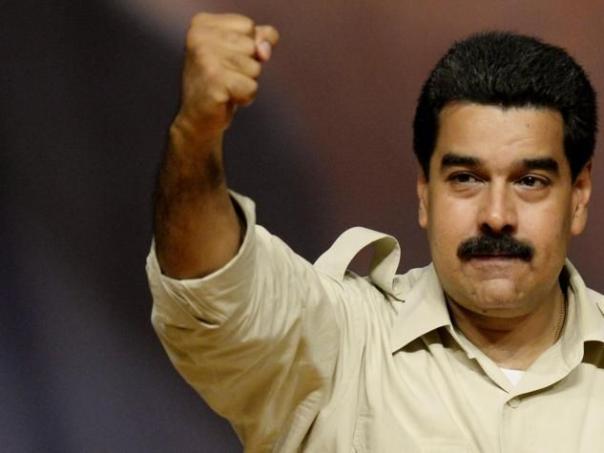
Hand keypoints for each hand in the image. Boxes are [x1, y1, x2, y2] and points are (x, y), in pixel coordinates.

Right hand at [175, 13, 278, 137]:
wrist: (198, 118)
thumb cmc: (220, 82)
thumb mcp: (241, 53)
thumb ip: (259, 39)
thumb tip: (264, 49)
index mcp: (203, 23)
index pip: (249, 27)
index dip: (247, 49)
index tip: (226, 60)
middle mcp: (200, 36)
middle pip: (252, 46)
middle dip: (248, 67)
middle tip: (225, 77)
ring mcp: (205, 58)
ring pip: (254, 67)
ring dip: (246, 82)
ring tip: (226, 87)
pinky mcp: (214, 80)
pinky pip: (251, 87)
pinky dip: (245, 97)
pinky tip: (227, 98)